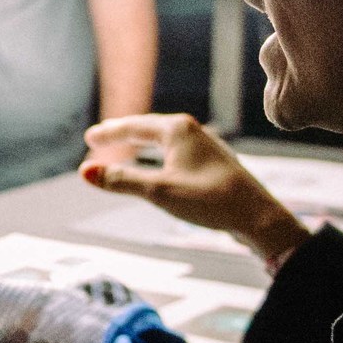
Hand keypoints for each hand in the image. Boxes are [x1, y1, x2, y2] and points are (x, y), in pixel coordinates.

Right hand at [80, 113, 310, 265]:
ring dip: (142, 142)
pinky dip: (159, 154)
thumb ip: (122, 181)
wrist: (257, 216)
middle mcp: (193, 131)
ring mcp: (205, 146)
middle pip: (149, 128)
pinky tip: (161, 162)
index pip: (134, 126)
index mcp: (178, 130)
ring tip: (127, 146)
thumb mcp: (159, 192)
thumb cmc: (210, 200)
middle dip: (124, 133)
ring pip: (165, 139)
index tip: (89, 137)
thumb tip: (85, 172)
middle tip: (100, 137)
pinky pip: (177, 151)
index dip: (109, 133)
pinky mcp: (213, 163)